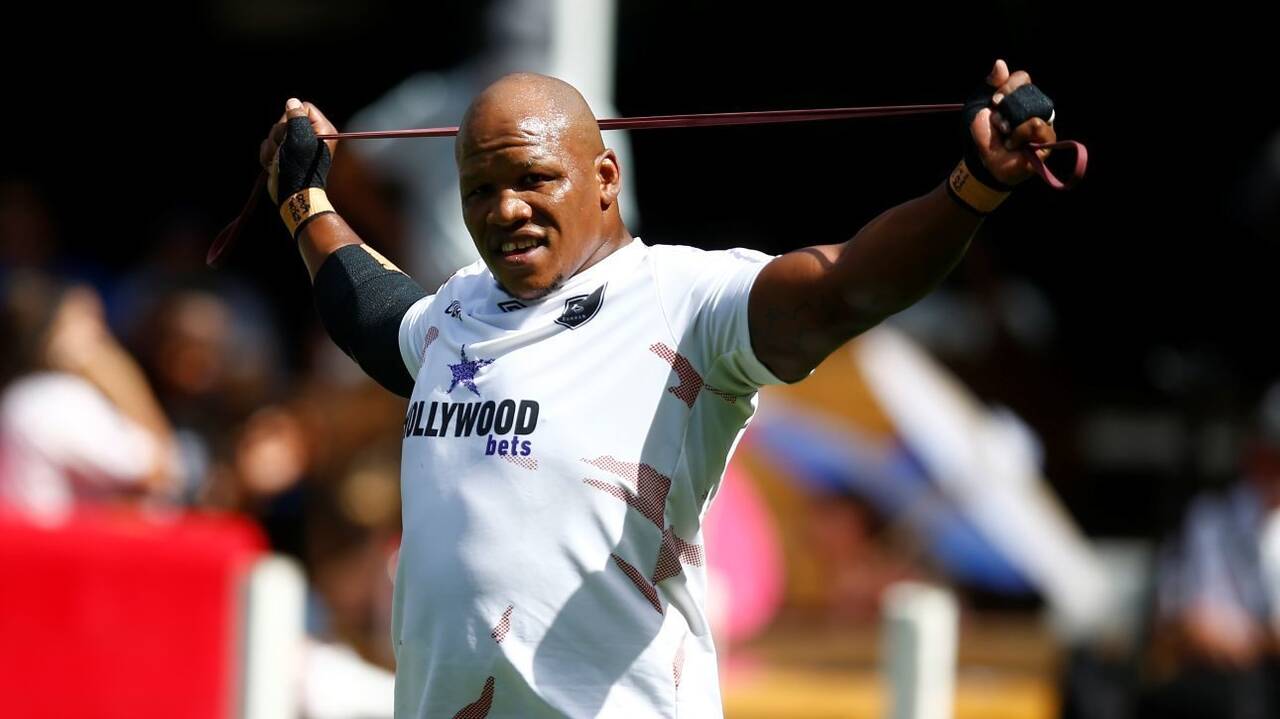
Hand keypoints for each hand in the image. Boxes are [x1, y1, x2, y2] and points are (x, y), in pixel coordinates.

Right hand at [260, 99, 339, 203]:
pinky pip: (269, 145)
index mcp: (322, 130)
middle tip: (285, 151)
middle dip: (280, 136)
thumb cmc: (299, 167)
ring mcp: (297, 146)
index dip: (292, 118)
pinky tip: (274, 166)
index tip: (293, 134)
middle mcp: (311, 136)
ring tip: (280, 161)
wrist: (293, 195)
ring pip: (275, 133)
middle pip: (285, 120)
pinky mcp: (285, 155)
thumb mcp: (300, 138)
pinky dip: (268, 155)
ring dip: (272, 148)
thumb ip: (296, 116)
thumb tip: (292, 102)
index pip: (303, 107)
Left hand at [969, 59, 1057, 185]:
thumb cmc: (983, 135)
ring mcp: (1044, 123)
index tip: (994, 101)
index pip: (1021, 78)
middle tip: (998, 123)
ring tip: (1005, 136)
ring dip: (1012, 124)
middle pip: (1028, 93)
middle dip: (1006, 108)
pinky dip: (1019, 134)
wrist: (982, 162)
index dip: (1007, 87)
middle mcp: (1035, 107)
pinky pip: (1036, 126)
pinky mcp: (1047, 140)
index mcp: (1020, 97)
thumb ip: (990, 85)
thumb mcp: (979, 107)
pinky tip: (1012, 144)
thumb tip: (1000, 63)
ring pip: (1033, 110)